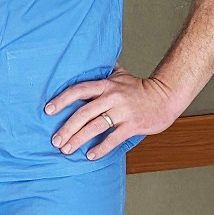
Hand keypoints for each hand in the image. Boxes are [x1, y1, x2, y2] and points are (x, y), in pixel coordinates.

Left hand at [44, 66, 183, 160]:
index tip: (48, 110)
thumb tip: (85, 58)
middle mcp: (111, 98)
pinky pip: (113, 139)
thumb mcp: (119, 74)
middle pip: (83, 113)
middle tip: (55, 140)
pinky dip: (101, 148)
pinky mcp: (132, 126)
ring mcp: (122, 112)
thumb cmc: (139, 87)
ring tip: (66, 149)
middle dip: (67, 128)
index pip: (78, 90)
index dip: (62, 100)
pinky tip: (90, 155)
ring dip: (78, 140)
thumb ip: (102, 70)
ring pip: (95, 127)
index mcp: (105, 85)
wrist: (165, 96)